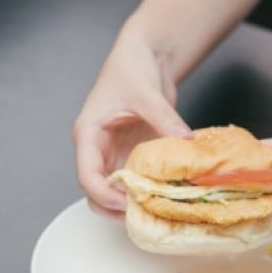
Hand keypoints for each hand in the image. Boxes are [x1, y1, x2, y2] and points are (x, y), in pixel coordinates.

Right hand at [71, 34, 191, 218]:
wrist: (144, 57)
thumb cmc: (132, 68)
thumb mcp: (147, 93)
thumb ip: (164, 118)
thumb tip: (184, 142)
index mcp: (89, 135)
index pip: (87, 176)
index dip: (105, 195)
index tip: (128, 204)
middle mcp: (98, 150)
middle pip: (96, 193)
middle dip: (116, 209)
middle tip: (145, 215)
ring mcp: (116, 154)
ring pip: (115, 192)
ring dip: (132, 204)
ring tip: (157, 212)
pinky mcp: (133, 155)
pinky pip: (136, 181)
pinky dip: (148, 192)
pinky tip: (167, 198)